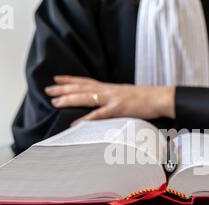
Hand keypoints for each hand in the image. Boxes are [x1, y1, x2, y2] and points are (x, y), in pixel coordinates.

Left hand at [45, 76, 174, 125]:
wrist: (161, 98)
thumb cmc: (146, 99)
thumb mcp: (127, 96)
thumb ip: (114, 99)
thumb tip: (105, 105)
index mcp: (111, 88)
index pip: (87, 81)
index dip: (71, 80)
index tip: (57, 78)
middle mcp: (109, 91)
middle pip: (82, 87)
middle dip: (63, 88)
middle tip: (48, 89)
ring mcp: (113, 99)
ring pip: (87, 98)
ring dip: (70, 99)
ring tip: (55, 102)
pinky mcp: (119, 109)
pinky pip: (99, 115)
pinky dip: (86, 119)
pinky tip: (75, 123)